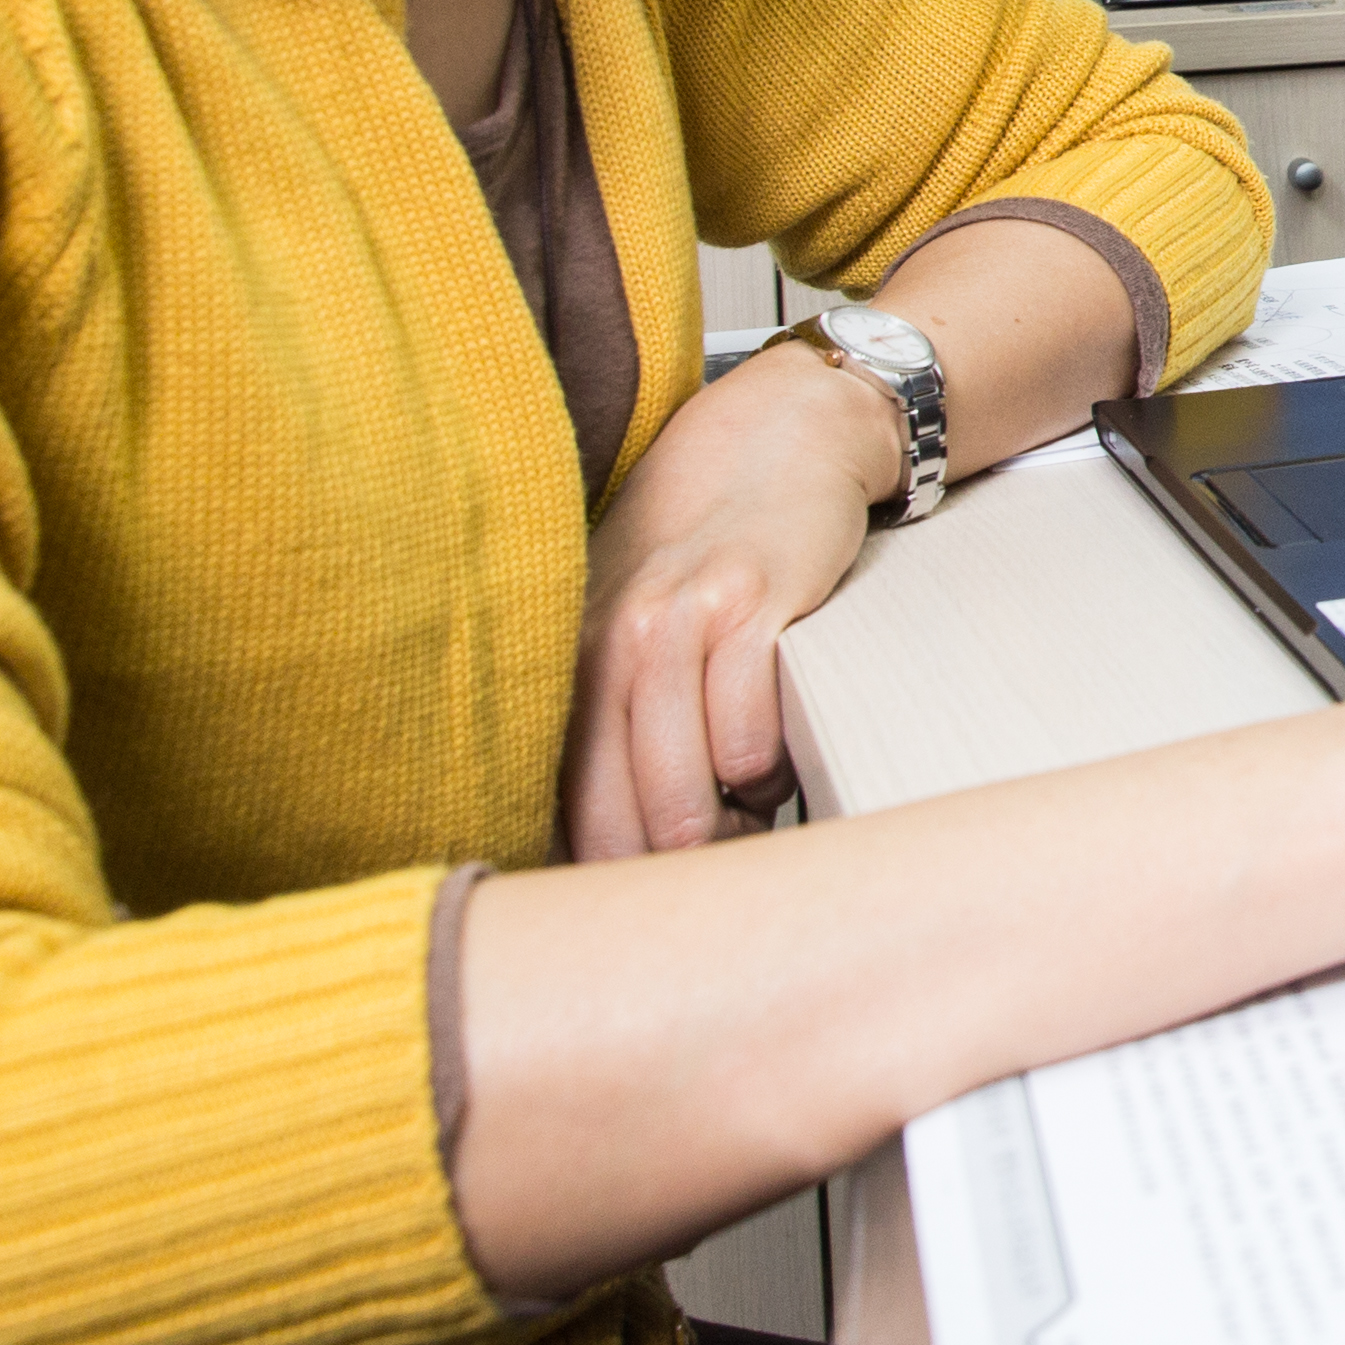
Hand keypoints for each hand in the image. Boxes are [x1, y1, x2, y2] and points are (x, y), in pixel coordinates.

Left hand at [561, 349, 894, 860]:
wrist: (781, 439)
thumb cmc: (709, 546)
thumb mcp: (635, 622)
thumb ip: (613, 717)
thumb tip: (605, 838)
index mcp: (574, 664)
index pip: (563, 810)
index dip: (606, 876)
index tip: (639, 904)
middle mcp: (611, 646)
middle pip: (619, 820)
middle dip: (670, 868)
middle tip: (709, 864)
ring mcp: (677, 624)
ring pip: (682, 792)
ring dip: (726, 825)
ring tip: (747, 810)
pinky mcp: (749, 607)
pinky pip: (748, 738)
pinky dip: (767, 769)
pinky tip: (774, 749)